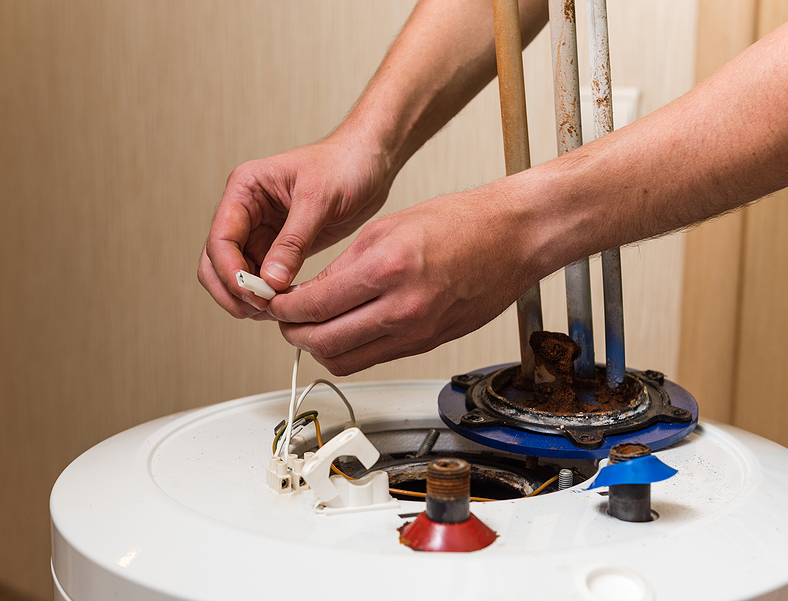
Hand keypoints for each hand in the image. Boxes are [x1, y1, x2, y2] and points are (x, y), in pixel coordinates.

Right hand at [198, 135, 393, 318]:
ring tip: (275, 311)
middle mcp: (246, 212)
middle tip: (259, 309)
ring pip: (236, 275)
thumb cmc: (345, 164)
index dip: (230, 271)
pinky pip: (261, 278)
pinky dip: (267, 295)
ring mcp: (260, 231)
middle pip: (216, 262)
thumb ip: (293, 241)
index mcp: (245, 189)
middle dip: (232, 290)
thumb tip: (272, 280)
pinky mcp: (279, 248)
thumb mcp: (319, 199)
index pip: (220, 238)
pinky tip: (286, 305)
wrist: (369, 162)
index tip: (253, 294)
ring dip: (247, 297)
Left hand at [268, 184, 543, 374]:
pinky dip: (351, 350)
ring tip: (311, 328)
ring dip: (320, 349)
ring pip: (346, 361)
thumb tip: (310, 292)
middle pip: (323, 344)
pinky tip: (345, 330)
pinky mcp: (427, 345)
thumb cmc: (461, 224)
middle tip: (286, 319)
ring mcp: (417, 333)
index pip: (314, 306)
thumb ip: (343, 266)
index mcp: (387, 270)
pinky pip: (374, 359)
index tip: (275, 302)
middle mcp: (402, 309)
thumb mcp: (386, 228)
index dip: (284, 309)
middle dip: (294, 333)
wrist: (512, 239)